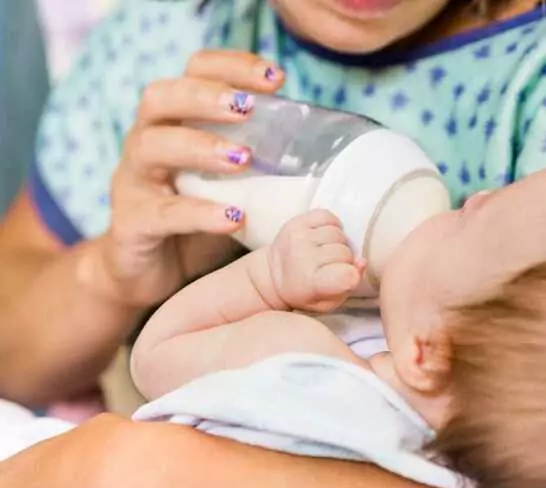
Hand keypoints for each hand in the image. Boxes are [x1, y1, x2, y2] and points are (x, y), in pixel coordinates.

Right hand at [95, 50, 284, 307]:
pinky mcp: (131, 225)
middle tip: (248, 108)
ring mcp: (132, 183)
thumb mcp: (232, 190)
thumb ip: (263, 170)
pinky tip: (233, 217)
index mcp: (173, 125)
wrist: (147, 277)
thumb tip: (328, 160)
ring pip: (153, 147)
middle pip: (161, 97)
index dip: (230, 66)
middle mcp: (146, 144)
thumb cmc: (197, 226)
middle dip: (207, 96)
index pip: (193, 74)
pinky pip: (161, 214)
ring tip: (243, 158)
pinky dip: (199, 213)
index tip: (276, 78)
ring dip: (201, 146)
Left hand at [269, 210, 363, 311]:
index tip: (344, 278)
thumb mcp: (328, 301)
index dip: (352, 275)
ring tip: (325, 252)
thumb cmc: (305, 292)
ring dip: (337, 243)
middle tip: (331, 266)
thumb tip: (361, 261)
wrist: (272, 275)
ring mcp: (298, 236)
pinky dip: (331, 225)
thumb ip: (348, 286)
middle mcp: (302, 257)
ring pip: (339, 234)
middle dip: (344, 260)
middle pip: (345, 253)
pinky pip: (328, 216)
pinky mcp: (296, 221)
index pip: (346, 276)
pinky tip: (322, 237)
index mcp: (310, 283)